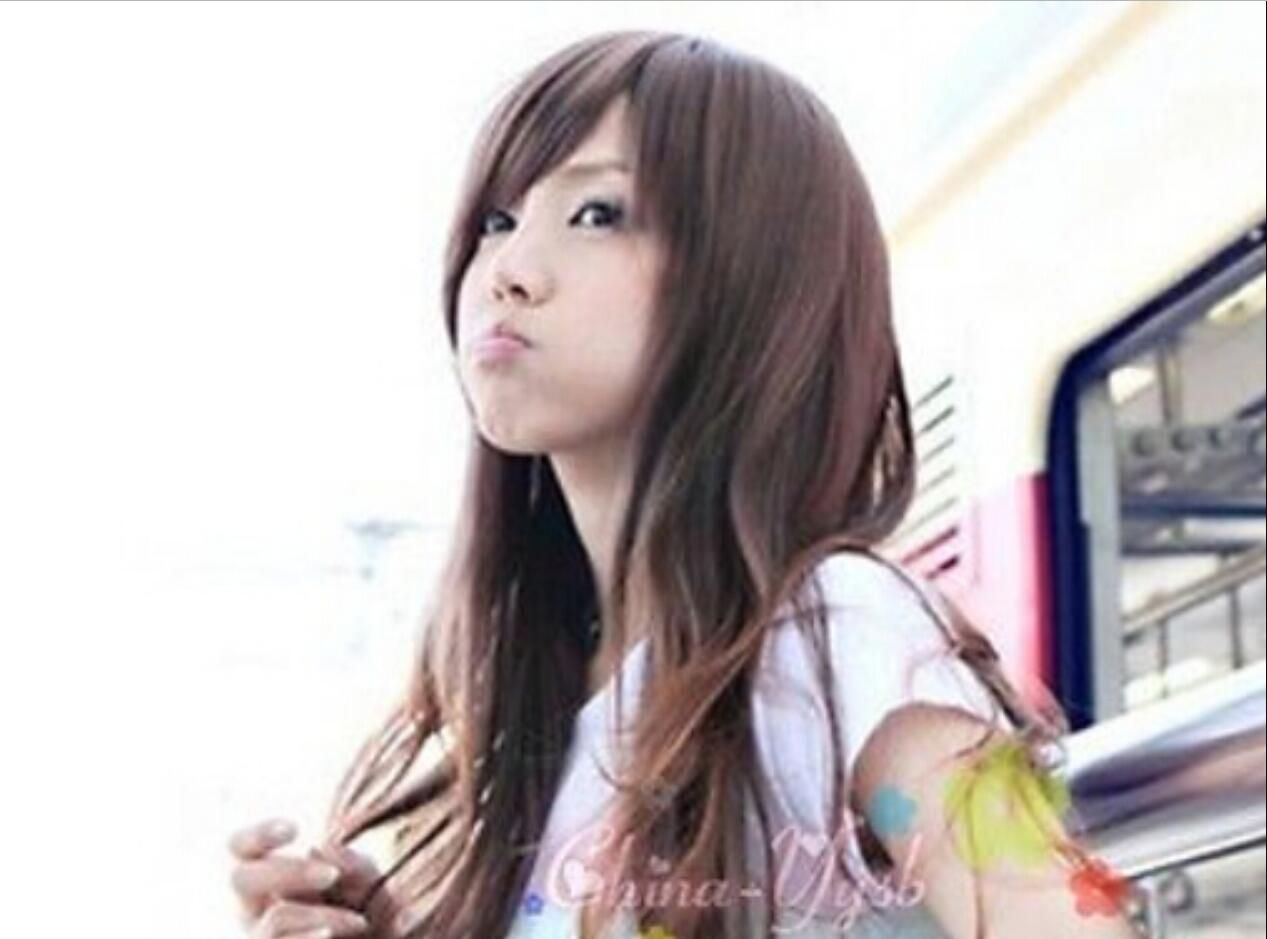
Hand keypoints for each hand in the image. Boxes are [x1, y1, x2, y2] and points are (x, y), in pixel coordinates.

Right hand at [229, 817, 377, 937]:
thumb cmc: (364, 910)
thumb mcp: (364, 879)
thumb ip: (348, 861)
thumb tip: (316, 850)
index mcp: (267, 878)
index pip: (239, 848)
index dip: (257, 834)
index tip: (294, 829)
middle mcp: (254, 910)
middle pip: (240, 879)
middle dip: (291, 871)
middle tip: (332, 875)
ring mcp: (262, 938)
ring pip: (275, 918)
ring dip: (321, 915)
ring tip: (359, 921)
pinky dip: (310, 938)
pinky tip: (330, 934)